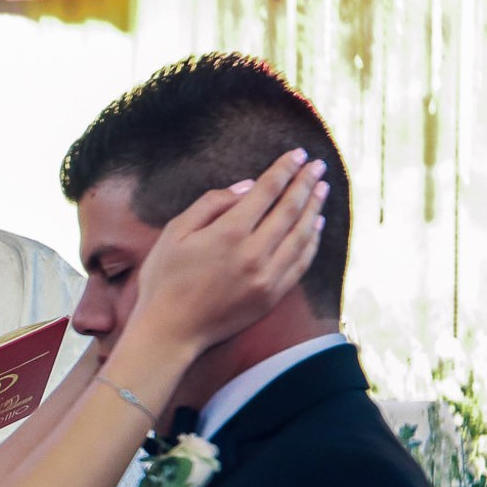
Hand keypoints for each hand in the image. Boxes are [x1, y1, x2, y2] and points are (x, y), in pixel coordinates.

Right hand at [128, 151, 328, 359]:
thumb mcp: (175, 233)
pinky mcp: (271, 297)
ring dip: (314, 208)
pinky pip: (300, 263)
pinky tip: (315, 226)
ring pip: (301, 235)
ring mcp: (266, 278)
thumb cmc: (165, 280)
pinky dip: (312, 242)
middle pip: (290, 210)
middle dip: (305, 183)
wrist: (170, 332)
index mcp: (228, 233)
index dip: (284, 170)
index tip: (298, 154)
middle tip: (318, 165)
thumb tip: (246, 188)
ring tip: (322, 188)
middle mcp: (253, 254)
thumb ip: (211, 204)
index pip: (266, 191)